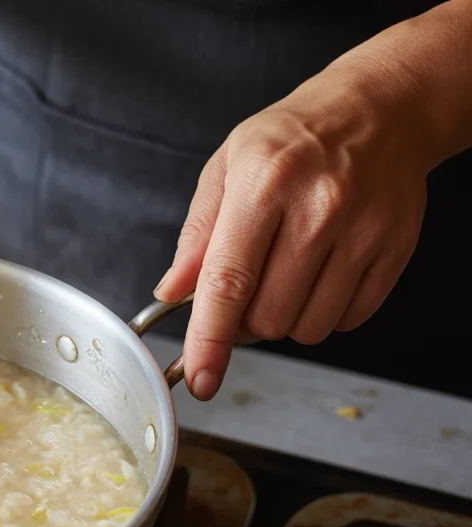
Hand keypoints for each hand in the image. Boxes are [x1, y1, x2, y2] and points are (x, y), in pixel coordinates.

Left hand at [154, 62, 434, 399]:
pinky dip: (325, 312)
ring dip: (286, 320)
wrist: (379, 109)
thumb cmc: (292, 138)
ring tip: (287, 271)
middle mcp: (319, 208)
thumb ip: (196, 235)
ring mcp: (364, 231)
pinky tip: (321, 271)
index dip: (210, 339)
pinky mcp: (395, 249)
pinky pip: (348, 319)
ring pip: (308, 327)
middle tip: (247, 286)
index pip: (228, 281)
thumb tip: (171, 292)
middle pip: (268, 316)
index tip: (200, 378)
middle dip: (246, 320)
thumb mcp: (226, 167)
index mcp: (265, 184)